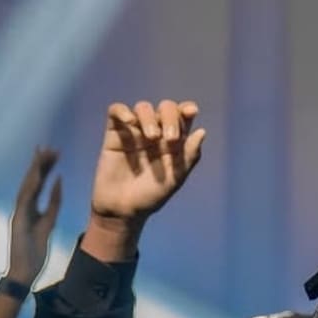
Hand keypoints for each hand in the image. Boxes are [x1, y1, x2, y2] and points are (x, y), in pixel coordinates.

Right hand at [5, 147, 61, 286]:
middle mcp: (22, 207)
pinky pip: (25, 201)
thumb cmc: (34, 251)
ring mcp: (18, 213)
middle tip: (48, 146)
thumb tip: (59, 184)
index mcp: (30, 208)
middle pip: (31, 181)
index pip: (38, 184)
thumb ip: (53, 204)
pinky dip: (32, 188)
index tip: (52, 153)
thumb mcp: (49, 223)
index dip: (44, 168)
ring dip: (35, 170)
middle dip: (39, 164)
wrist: (24, 272)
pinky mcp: (18, 221)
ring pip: (27, 186)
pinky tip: (39, 177)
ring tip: (43, 155)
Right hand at [89, 100, 205, 229]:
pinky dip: (123, 111)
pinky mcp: (114, 134)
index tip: (191, 111)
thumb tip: (202, 131)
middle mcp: (156, 133)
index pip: (183, 117)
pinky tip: (130, 122)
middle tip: (170, 138)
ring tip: (151, 137)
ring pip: (143, 107)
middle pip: (166, 108)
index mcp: (174, 142)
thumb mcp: (176, 178)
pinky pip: (116, 111)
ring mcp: (135, 132)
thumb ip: (189, 155)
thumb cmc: (151, 196)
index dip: (187, 109)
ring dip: (149, 117)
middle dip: (170, 117)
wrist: (123, 209)